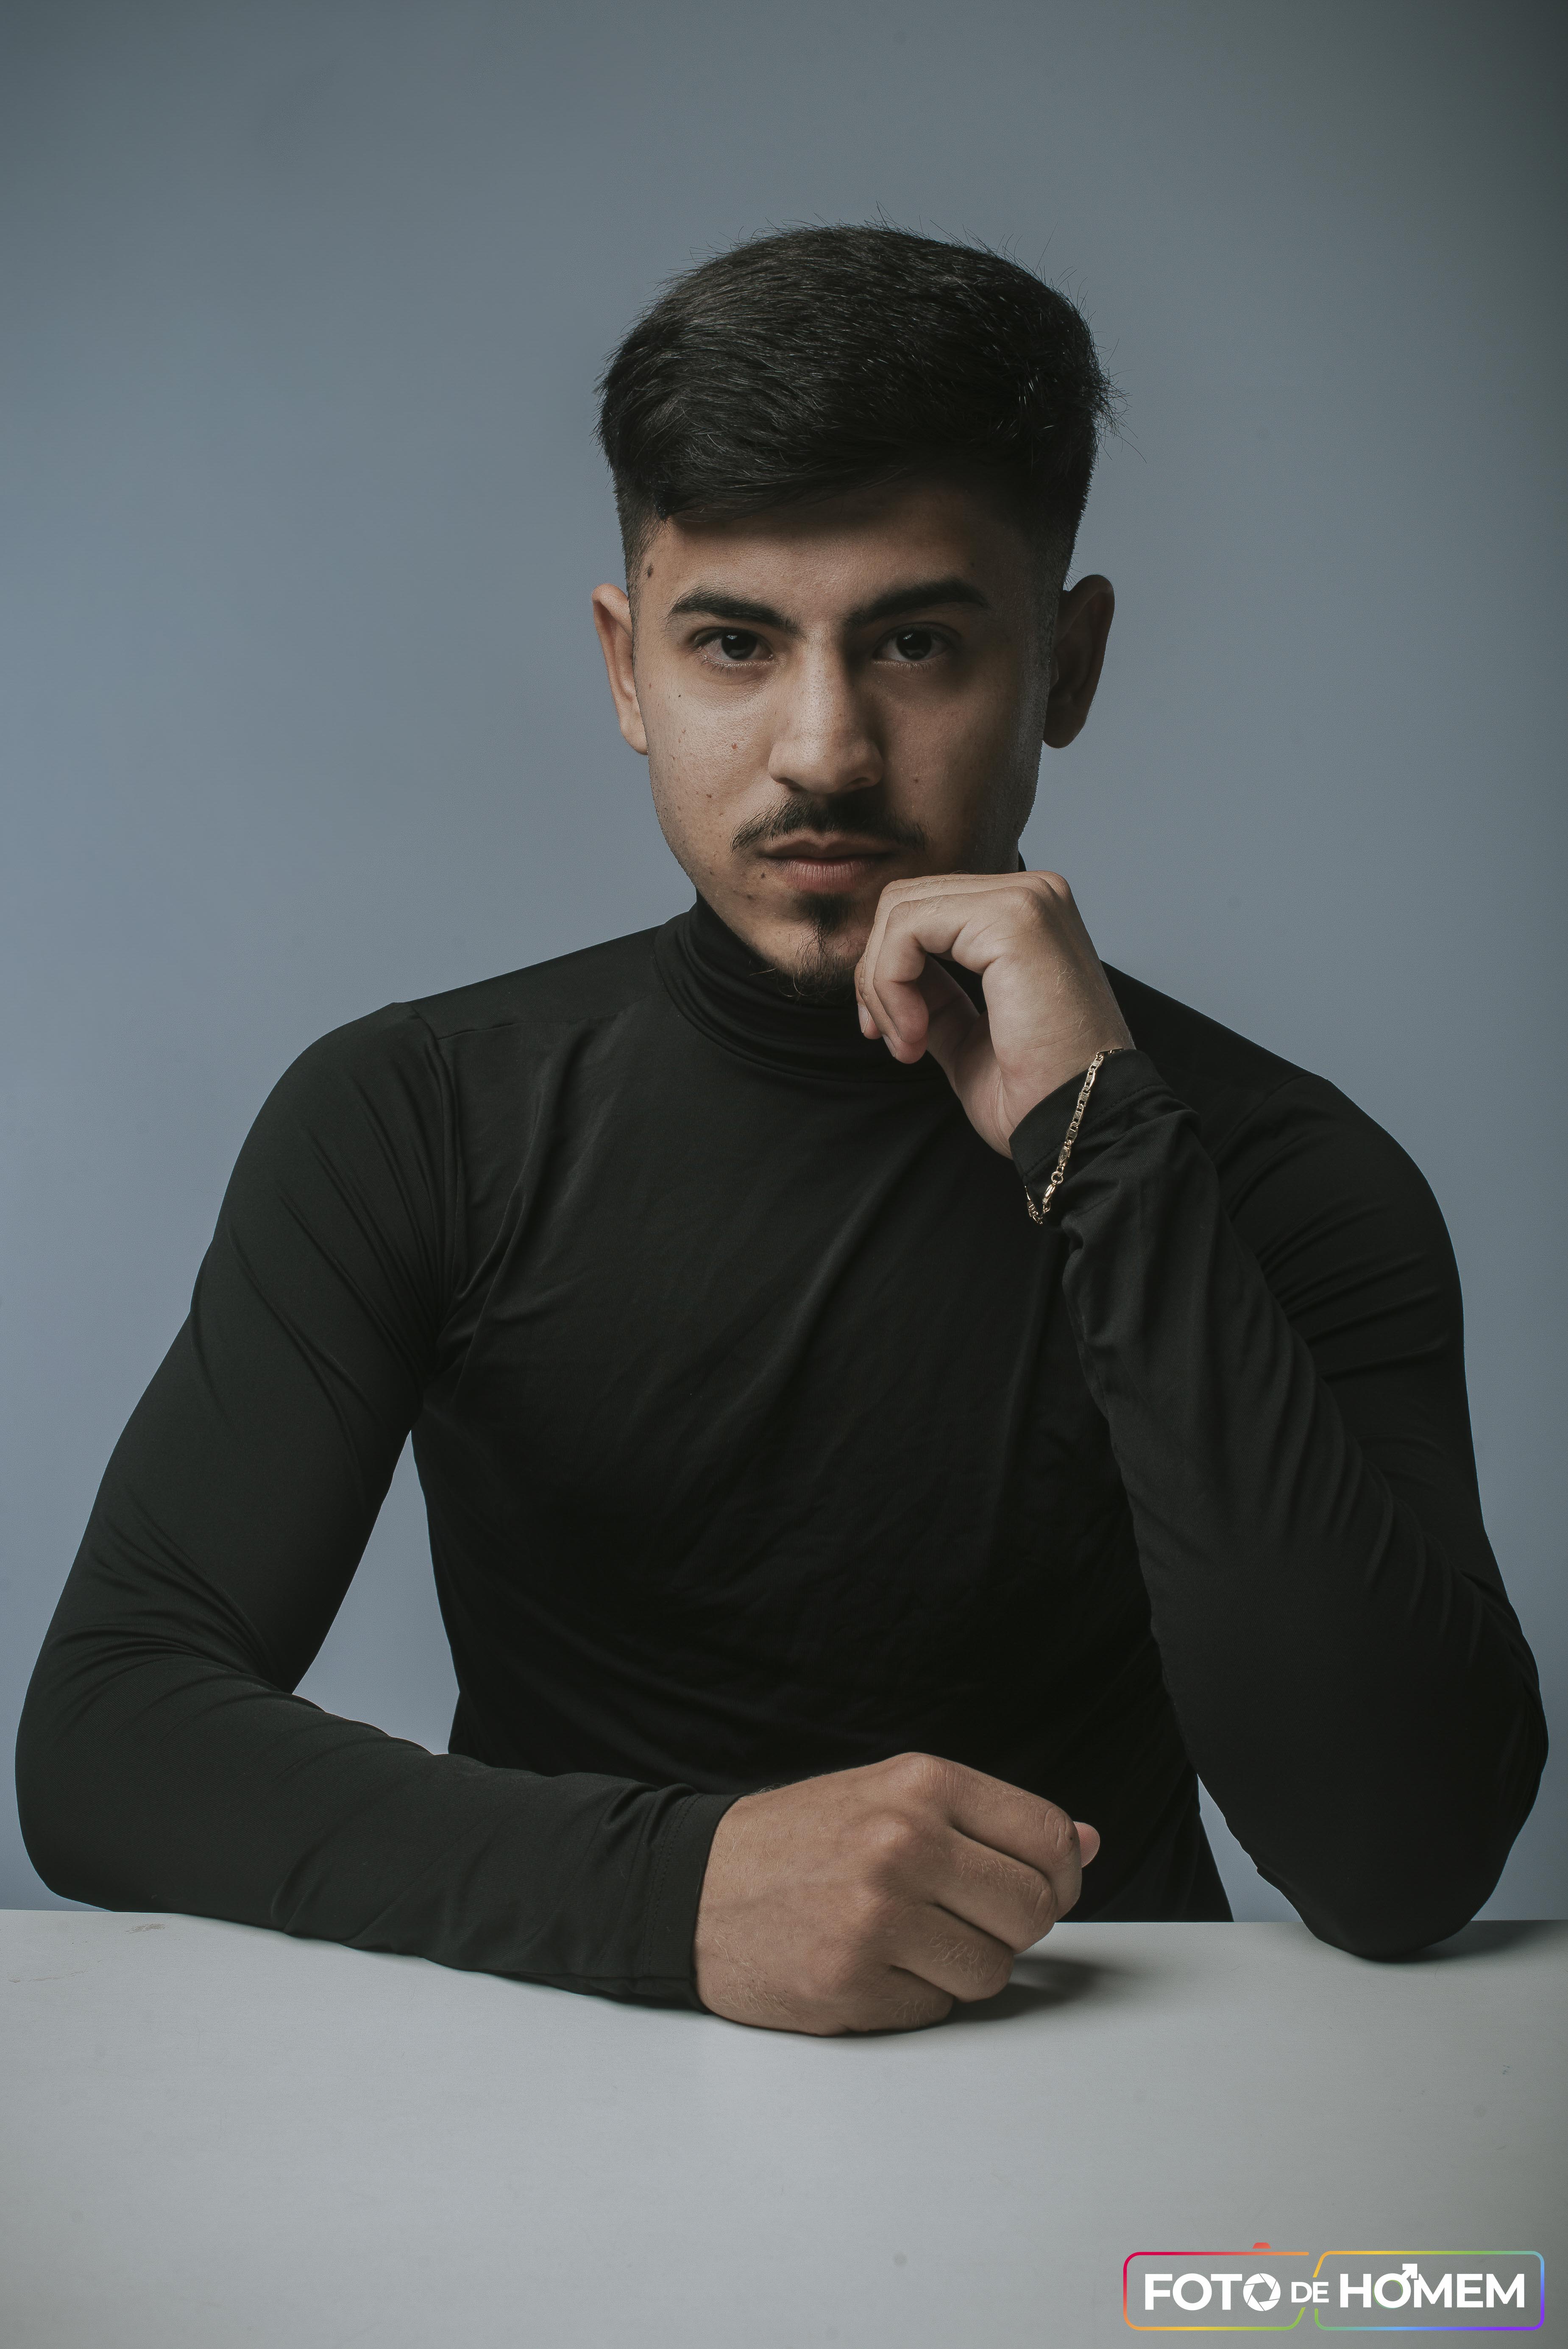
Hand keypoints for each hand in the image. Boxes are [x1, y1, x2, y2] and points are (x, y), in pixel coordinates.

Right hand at [692, 1751, 1099, 2034]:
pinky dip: (911, 1996)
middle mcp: (902, 1844)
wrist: (689, 1887)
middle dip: (1007, 1925)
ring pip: (992, 1971)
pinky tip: (865, 1964)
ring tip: (902, 1938)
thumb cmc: (800, 1841)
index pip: (1048, 1840)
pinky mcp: (849, 1984)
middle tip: (955, 1915)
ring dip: (959, 1966)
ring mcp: (875, 1917)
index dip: (1058, 1876)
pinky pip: (936, 2009)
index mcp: (919, 1784)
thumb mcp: (891, 1795)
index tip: (1035, 1888)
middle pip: (1032, 1912)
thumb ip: (987, 1819)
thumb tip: (1086, 1844)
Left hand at [854, 870, 1132, 1154]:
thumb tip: (888, 976)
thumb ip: (935, 995)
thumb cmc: (1038, 1094)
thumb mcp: (967, 1035)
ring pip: (900, 911)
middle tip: (889, 1037)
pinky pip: (908, 928)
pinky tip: (917, 1035)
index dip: (887, 969)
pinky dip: (891, 985)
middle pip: (907, 901)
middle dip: (876, 975)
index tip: (890, 1031)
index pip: (927, 909)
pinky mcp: (1012, 919)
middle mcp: (1034, 894)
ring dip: (882, 986)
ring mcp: (1026, 900)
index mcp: (1028, 916)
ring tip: (908, 1042)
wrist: (1080, 1125)